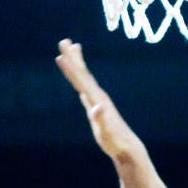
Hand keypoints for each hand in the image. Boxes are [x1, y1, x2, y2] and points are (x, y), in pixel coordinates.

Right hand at [55, 39, 139, 159]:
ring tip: (74, 47)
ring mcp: (99, 99)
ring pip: (86, 77)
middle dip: (73, 57)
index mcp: (97, 100)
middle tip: (64, 41)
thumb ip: (101, 119)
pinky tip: (80, 74)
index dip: (70, 69)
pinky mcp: (98, 104)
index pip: (81, 81)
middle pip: (83, 73)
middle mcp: (98, 96)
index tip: (60, 55)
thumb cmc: (115, 141)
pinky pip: (87, 85)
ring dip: (78, 62)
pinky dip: (82, 76)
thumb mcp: (106, 132)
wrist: (127, 147)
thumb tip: (97, 107)